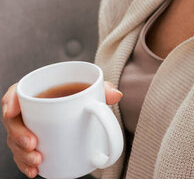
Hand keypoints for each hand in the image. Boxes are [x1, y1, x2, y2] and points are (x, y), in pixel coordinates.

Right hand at [1, 82, 122, 178]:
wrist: (88, 112)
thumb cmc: (85, 97)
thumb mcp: (93, 92)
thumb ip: (102, 90)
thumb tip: (116, 95)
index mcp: (39, 92)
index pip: (16, 93)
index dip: (10, 101)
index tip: (12, 112)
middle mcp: (30, 111)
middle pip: (14, 121)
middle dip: (18, 135)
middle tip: (33, 143)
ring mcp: (29, 129)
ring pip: (16, 141)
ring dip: (22, 154)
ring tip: (38, 160)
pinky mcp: (33, 145)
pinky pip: (23, 155)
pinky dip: (27, 165)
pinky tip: (34, 171)